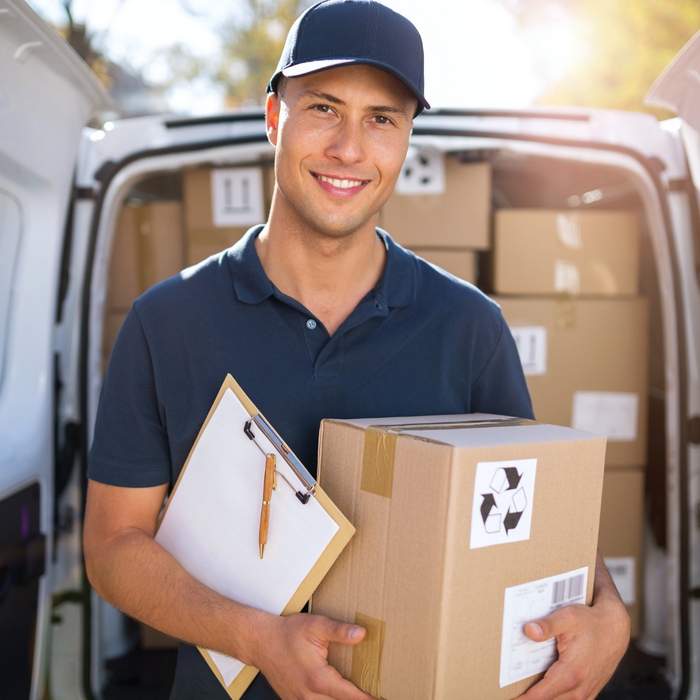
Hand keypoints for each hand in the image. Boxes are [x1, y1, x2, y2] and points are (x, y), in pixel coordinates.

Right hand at [253, 612, 373, 699]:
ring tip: (356, 694)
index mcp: (318, 679)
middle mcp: (309, 696)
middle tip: (371, 693)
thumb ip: (340, 631)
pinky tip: (335, 694)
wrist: (261, 642)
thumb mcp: (316, 626)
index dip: (368, 699)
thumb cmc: (287, 633)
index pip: (350, 696)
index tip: (381, 697)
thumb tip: (362, 634)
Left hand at [519, 553, 629, 699]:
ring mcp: (585, 693)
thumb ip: (547, 625)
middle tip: (510, 693)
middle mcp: (579, 689)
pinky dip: (555, 698)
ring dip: (542, 698)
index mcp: (571, 674)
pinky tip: (543, 690)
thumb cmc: (591, 622)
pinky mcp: (588, 691)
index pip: (540, 696)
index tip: (508, 698)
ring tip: (523, 692)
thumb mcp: (568, 617)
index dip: (523, 699)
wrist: (615, 628)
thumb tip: (529, 630)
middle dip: (530, 698)